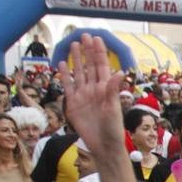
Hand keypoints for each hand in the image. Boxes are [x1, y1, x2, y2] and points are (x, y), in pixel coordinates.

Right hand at [58, 35, 126, 156]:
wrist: (102, 145)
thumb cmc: (112, 129)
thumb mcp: (114, 108)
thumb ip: (113, 90)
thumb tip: (119, 72)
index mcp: (106, 89)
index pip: (102, 66)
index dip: (99, 52)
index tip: (96, 38)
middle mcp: (94, 89)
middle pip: (89, 66)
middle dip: (87, 51)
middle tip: (84, 36)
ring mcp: (83, 95)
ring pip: (78, 73)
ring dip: (76, 59)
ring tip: (73, 45)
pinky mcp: (72, 103)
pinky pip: (68, 86)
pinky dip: (65, 75)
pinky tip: (62, 64)